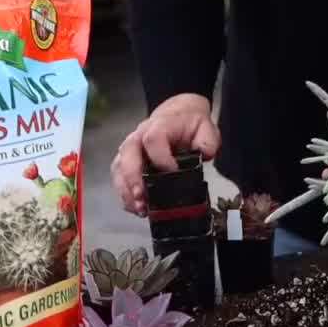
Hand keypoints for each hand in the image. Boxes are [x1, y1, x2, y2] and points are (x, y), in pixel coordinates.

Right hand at [111, 93, 218, 216]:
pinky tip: (136, 207)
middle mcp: (139, 136)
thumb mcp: (206, 128)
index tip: (173, 172)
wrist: (178, 117)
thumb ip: (208, 142)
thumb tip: (205, 155)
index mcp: (160, 126)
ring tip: (140, 209)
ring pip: (120, 169)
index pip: (153, 139)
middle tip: (142, 198)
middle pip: (128, 155)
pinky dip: (125, 195)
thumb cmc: (189, 124)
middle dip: (133, 179)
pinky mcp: (126, 163)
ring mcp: (130, 150)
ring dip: (127, 191)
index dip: (161, 158)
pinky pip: (119, 179)